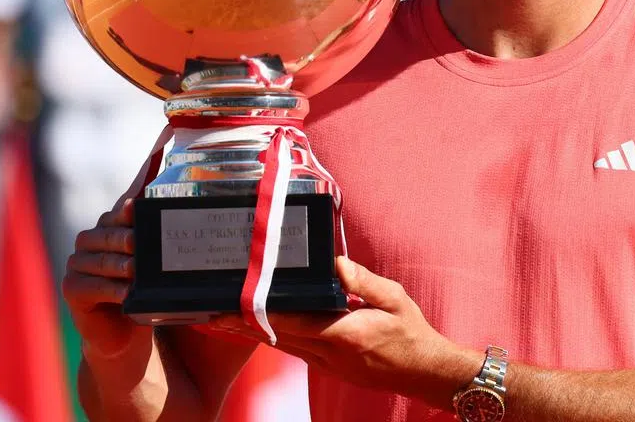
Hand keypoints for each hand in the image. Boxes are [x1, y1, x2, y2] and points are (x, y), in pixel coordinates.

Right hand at [62, 199, 150, 357]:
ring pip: (102, 260)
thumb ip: (154, 235)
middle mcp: (88, 241)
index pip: (119, 212)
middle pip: (109, 234)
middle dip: (127, 238)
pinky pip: (93, 286)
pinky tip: (126, 293)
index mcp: (107, 227)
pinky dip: (112, 289)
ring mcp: (77, 264)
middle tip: (140, 242)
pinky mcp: (71, 288)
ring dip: (121, 265)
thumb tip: (172, 203)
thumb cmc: (140, 290)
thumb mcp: (149, 263)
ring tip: (137, 270)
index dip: (128, 209)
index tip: (136, 204)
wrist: (123, 332)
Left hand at [210, 257, 480, 404]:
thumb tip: (336, 264)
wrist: (423, 371)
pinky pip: (291, 350)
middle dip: (243, 324)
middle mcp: (328, 353)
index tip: (237, 302)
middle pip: (276, 336)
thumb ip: (362, 281)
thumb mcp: (393, 298)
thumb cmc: (410, 332)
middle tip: (211, 311)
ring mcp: (326, 363)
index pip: (293, 322)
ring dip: (250, 333)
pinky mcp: (327, 366)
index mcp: (344, 334)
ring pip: (279, 345)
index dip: (262, 312)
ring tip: (221, 319)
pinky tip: (254, 331)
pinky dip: (269, 338)